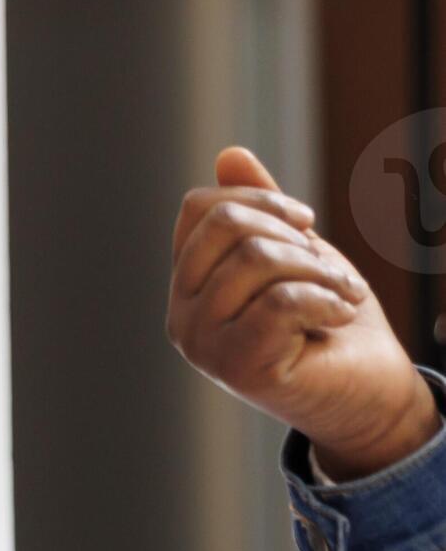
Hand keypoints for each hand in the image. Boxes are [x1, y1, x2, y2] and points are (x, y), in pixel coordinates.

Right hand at [167, 145, 437, 478]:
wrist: (370, 396)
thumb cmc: (331, 323)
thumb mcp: (297, 253)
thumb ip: (261, 211)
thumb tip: (230, 154)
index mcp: (188, 284)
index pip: (199, 208)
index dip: (261, 201)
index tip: (306, 225)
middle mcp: (181, 314)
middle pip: (226, 226)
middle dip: (295, 237)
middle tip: (331, 271)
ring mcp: (202, 344)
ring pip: (256, 259)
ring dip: (321, 271)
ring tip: (343, 295)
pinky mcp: (235, 368)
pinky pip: (279, 302)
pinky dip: (325, 301)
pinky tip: (337, 316)